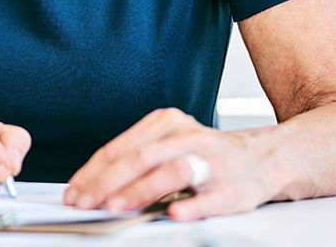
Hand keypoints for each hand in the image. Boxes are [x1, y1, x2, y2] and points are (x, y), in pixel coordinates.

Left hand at [64, 108, 272, 219]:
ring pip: (171, 172)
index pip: (120, 148)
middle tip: (86, 202)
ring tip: (116, 206)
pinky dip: (190, 206)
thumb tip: (93, 183)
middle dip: (106, 183)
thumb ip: (135, 157)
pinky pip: (209, 198)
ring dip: (140, 191)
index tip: (74, 190)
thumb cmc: (205, 154)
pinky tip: (172, 213)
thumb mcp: (168, 142)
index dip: (93, 171)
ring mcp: (211, 162)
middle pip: (140, 158)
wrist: (261, 159)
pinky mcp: (232, 189)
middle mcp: (187, 137)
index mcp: (166, 123)